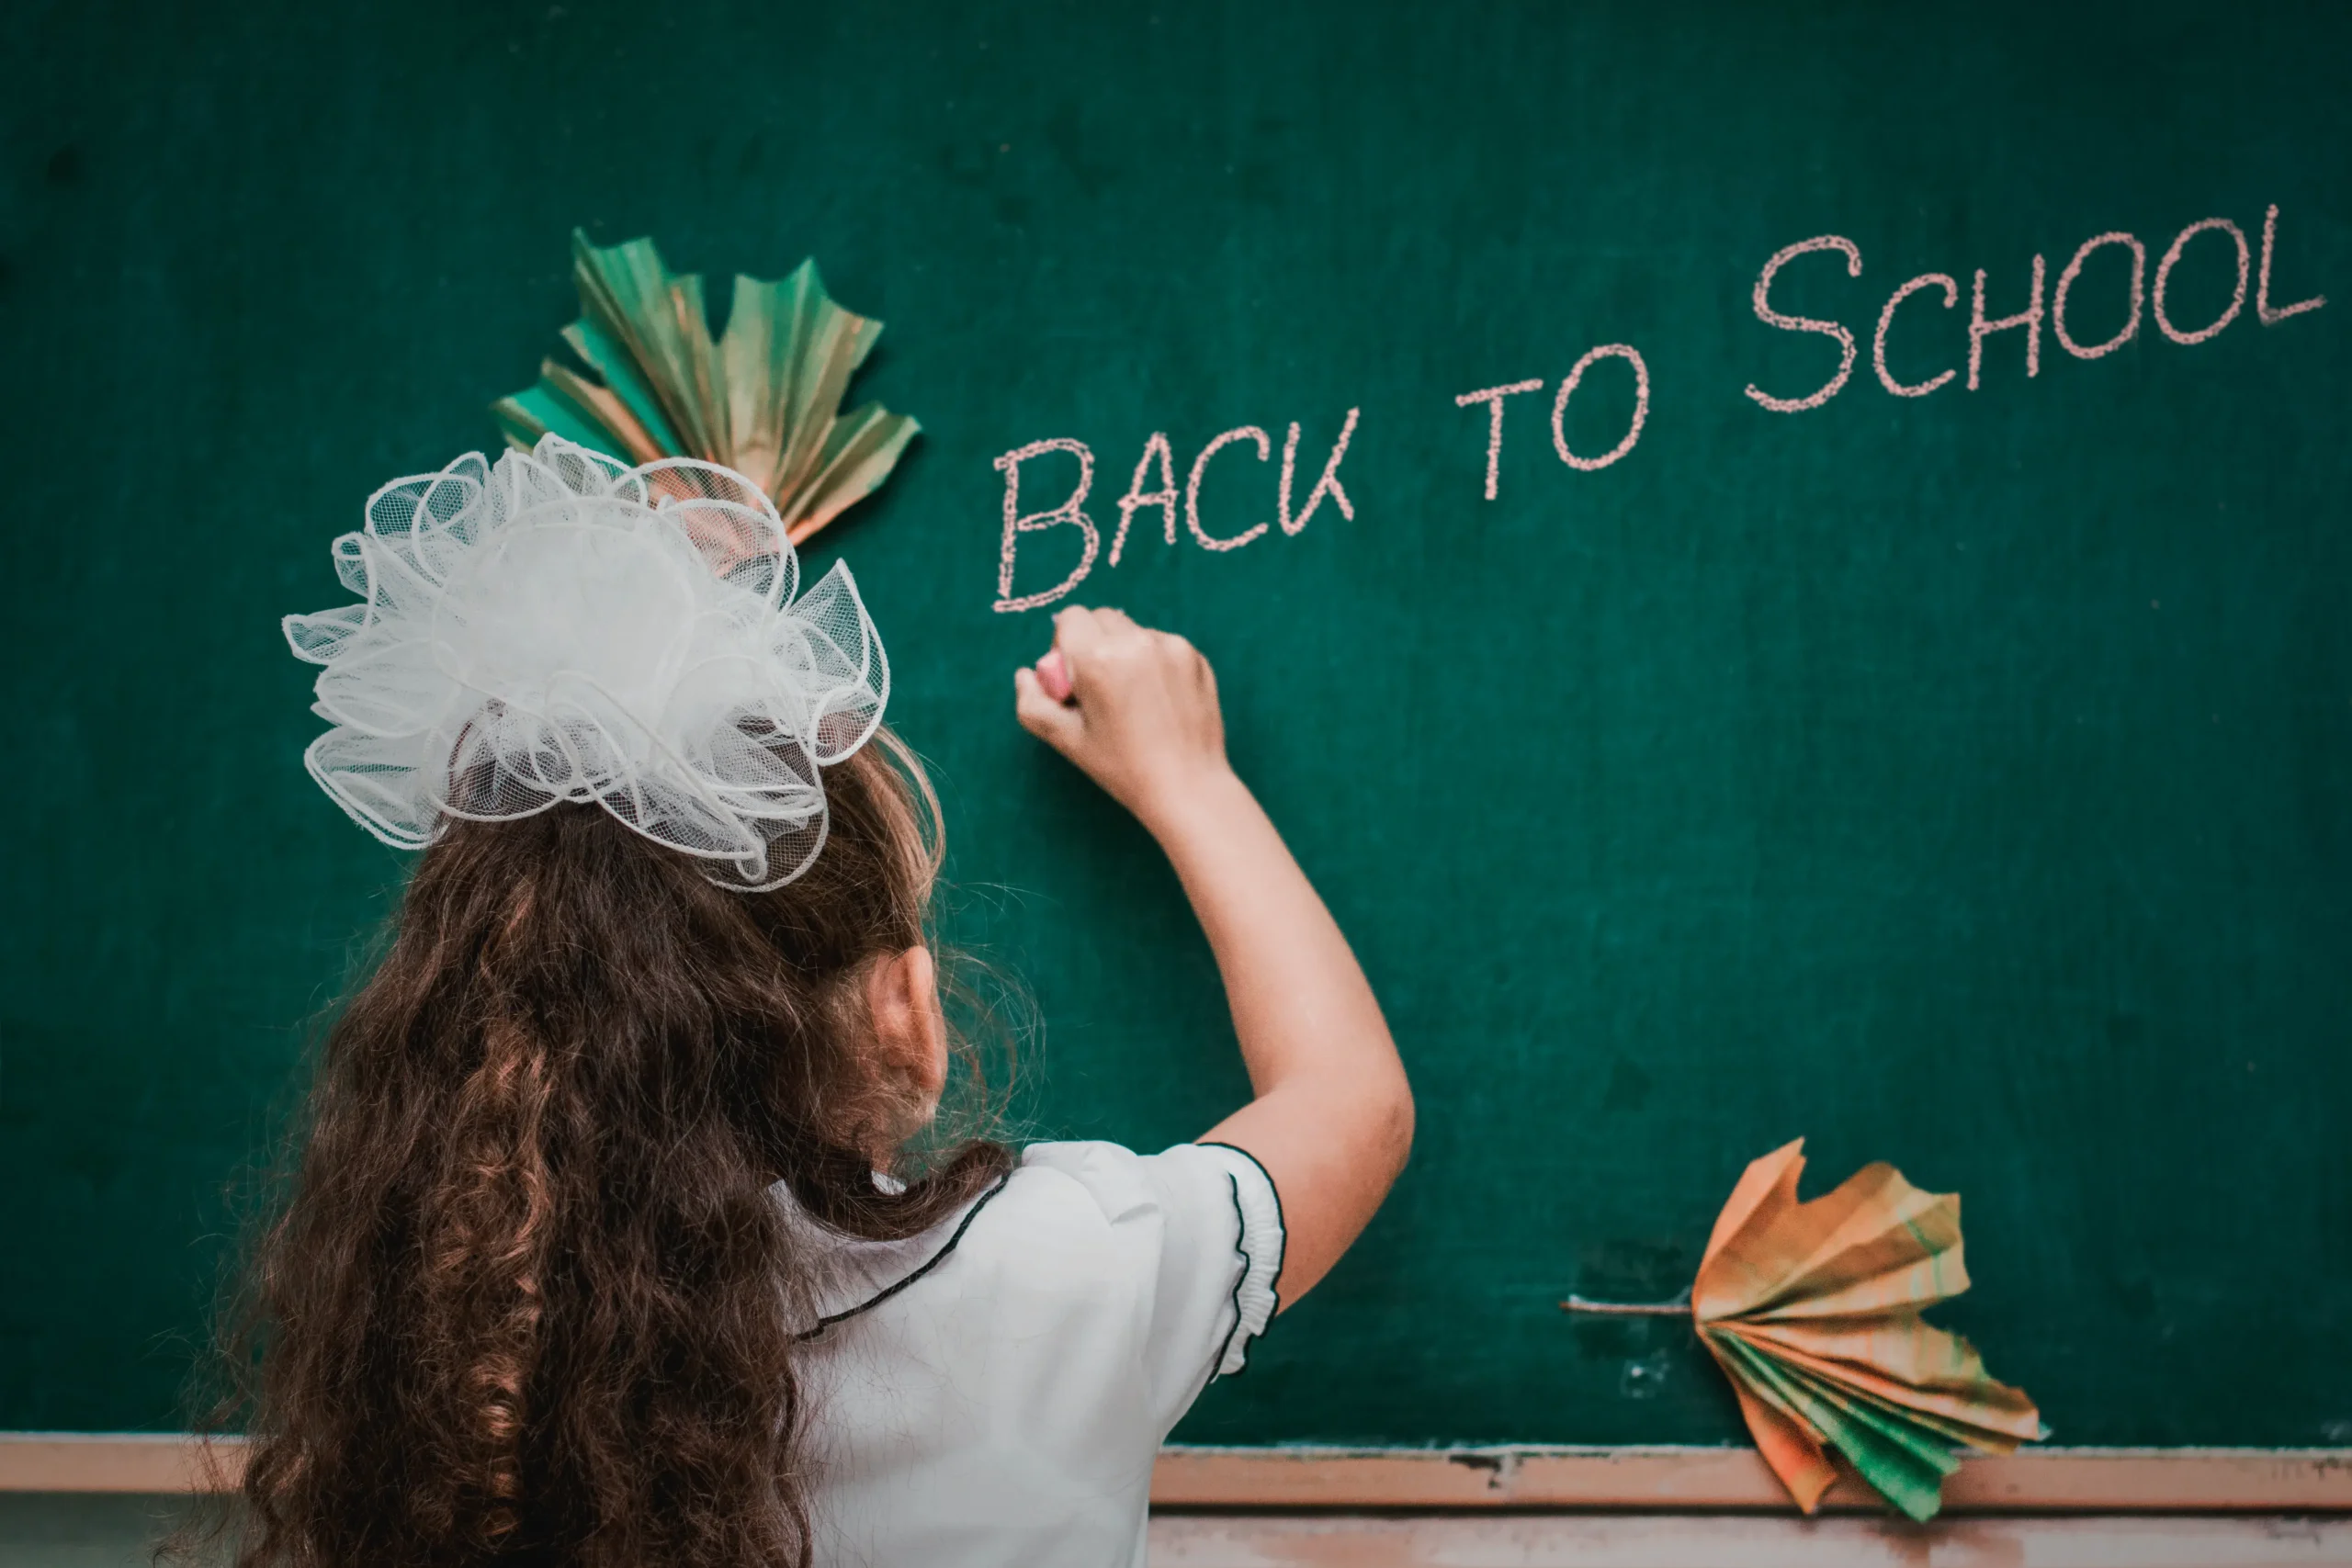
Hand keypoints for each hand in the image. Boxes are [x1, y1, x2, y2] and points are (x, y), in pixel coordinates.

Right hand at [1013, 606, 1232, 833]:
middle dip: (1093, 644)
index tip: (1073, 679)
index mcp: (1098, 659)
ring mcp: (1172, 647)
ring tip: (1133, 697)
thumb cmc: (1122, 767)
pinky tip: (1159, 700)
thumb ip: (1033, 703)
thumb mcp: (1066, 740)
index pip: (1070, 618)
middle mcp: (1136, 642)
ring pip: (1133, 631)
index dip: (1064, 646)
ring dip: (1125, 651)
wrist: (1188, 787)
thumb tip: (1025, 674)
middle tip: (1099, 687)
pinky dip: (1154, 662)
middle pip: (1101, 618)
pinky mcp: (1197, 657)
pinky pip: (1162, 645)